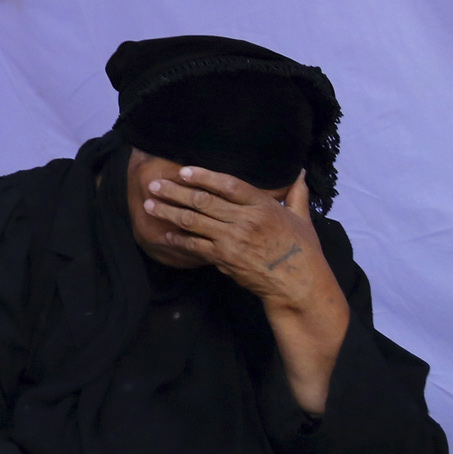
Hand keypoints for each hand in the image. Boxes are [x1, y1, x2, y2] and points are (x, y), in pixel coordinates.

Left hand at [142, 169, 332, 308]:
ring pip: (194, 222)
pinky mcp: (224, 259)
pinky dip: (179, 240)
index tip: (184, 170)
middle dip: (175, 192)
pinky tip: (165, 234)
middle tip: (153, 184)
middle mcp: (245, 220)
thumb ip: (296, 193)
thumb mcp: (302, 218)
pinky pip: (195, 246)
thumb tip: (300, 171)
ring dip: (169, 212)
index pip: (228, 185)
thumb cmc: (302, 250)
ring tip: (150, 205)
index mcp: (263, 206)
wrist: (297, 283)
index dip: (205, 176)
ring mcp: (232, 240)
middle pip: (203, 201)